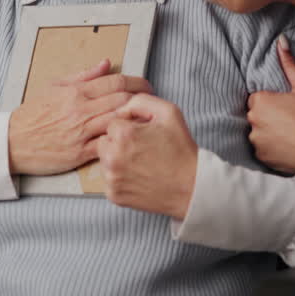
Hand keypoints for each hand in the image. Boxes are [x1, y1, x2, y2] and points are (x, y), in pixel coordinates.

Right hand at [8, 59, 151, 175]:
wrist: (12, 142)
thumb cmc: (33, 114)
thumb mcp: (54, 87)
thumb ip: (83, 76)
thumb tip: (106, 64)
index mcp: (75, 92)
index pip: (115, 82)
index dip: (137, 82)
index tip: (147, 86)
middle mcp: (80, 110)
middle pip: (122, 100)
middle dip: (143, 99)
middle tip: (153, 102)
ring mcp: (80, 133)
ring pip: (118, 122)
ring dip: (136, 121)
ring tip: (147, 121)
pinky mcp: (79, 153)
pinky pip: (107, 146)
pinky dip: (121, 143)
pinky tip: (131, 141)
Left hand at [96, 94, 198, 219]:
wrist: (191, 187)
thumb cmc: (180, 148)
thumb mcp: (168, 112)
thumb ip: (140, 101)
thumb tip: (120, 109)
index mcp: (123, 134)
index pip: (112, 123)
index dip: (128, 127)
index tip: (143, 136)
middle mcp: (112, 157)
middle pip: (103, 142)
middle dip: (118, 143)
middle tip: (141, 149)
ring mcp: (112, 178)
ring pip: (104, 161)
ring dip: (116, 160)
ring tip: (140, 164)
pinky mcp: (113, 195)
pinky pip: (108, 180)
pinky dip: (119, 179)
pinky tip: (138, 177)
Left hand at [246, 37, 294, 182]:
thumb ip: (289, 63)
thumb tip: (281, 40)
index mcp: (260, 101)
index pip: (257, 99)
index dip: (271, 103)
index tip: (285, 108)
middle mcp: (252, 120)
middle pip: (255, 116)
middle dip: (267, 117)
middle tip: (289, 121)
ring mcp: (255, 141)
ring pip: (257, 133)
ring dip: (267, 133)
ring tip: (288, 135)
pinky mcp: (260, 157)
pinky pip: (261, 150)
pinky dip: (270, 149)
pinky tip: (286, 146)